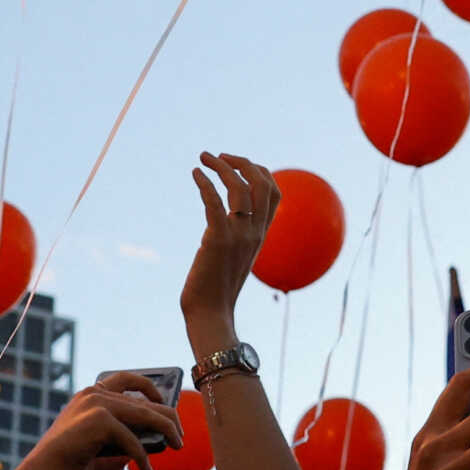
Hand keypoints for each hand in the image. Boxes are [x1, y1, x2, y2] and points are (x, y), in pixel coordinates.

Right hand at [15, 373, 182, 469]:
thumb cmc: (68, 463)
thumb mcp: (102, 448)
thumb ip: (125, 443)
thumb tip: (155, 446)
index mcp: (91, 394)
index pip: (128, 379)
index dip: (151, 387)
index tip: (166, 402)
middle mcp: (94, 393)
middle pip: (146, 400)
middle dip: (168, 417)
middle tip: (179, 437)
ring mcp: (97, 404)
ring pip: (147, 415)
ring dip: (167, 431)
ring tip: (177, 445)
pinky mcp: (100, 420)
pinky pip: (133, 440)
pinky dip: (143, 456)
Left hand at [182, 151, 277, 353]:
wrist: (210, 314)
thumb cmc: (217, 288)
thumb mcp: (234, 257)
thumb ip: (236, 238)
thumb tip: (223, 223)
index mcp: (261, 235)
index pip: (274, 192)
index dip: (259, 171)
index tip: (236, 163)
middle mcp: (255, 232)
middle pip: (261, 183)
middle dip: (241, 162)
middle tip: (217, 156)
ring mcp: (239, 235)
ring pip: (239, 187)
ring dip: (220, 166)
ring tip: (202, 159)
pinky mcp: (217, 239)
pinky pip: (214, 201)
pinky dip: (205, 182)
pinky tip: (195, 174)